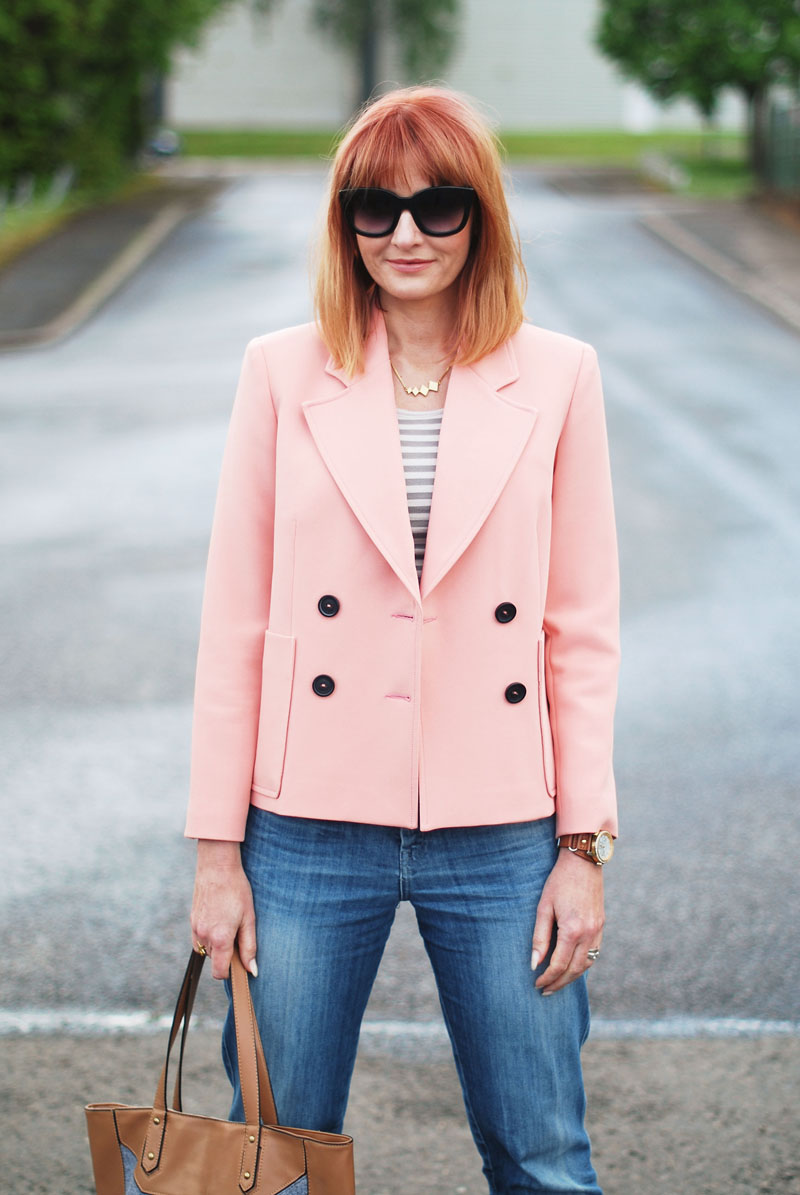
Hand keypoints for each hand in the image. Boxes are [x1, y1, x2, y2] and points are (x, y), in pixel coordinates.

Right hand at [190, 840, 257, 980]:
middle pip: (214, 959)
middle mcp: (204, 936)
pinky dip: (208, 935)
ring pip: (206, 949)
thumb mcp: (249, 918)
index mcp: (220, 938)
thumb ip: (249, 947)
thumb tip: (252, 970)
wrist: (217, 866)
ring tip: (229, 922)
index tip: (240, 962)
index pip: (219, 972)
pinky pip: (199, 938)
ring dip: (217, 944)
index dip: (230, 972)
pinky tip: (219, 918)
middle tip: (238, 932)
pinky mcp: (191, 920)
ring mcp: (195, 928)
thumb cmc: (236, 890)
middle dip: (225, 953)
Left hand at [530, 848, 603, 995]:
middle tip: (546, 991)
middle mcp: (588, 933)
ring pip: (587, 964)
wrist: (583, 862)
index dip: (547, 978)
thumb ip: (540, 937)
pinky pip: (594, 953)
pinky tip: (572, 966)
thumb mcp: (543, 907)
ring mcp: (598, 930)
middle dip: (559, 983)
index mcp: (572, 930)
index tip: (537, 983)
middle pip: (574, 970)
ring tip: (558, 982)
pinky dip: (583, 964)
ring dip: (572, 977)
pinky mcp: (601, 925)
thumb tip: (535, 964)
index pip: (559, 965)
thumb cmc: (559, 882)